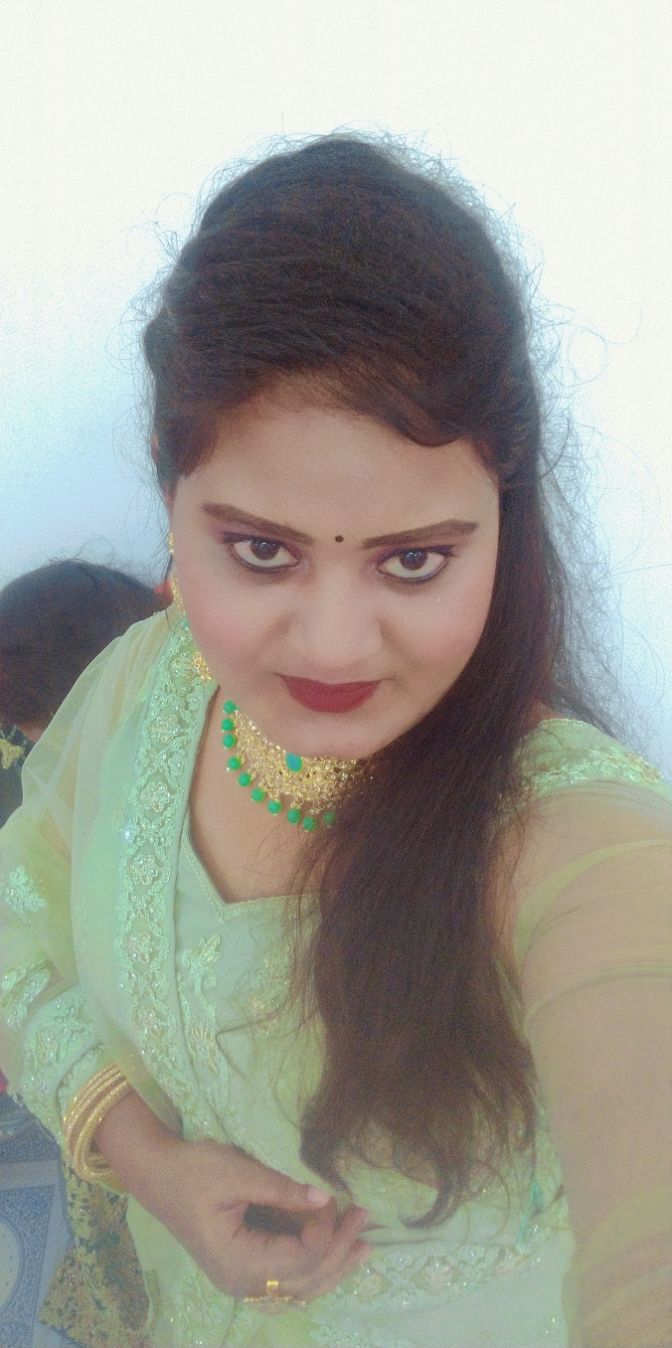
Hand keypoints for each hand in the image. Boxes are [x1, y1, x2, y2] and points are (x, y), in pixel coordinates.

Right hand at [145, 1135, 371, 1301]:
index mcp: (237, 1262)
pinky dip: (316, 1266)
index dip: (324, 1231)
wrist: (158, 1175)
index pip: (298, 1259)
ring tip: (364, 1242)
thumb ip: (282, 1189)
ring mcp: (242, 1281)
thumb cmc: (194, 1170)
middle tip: (365, 1216)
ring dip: (334, 1264)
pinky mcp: (245, 1269)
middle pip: (305, 1279)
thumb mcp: (238, 1173)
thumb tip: (325, 1197)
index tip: (333, 1197)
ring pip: (300, 1287)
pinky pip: (288, 1279)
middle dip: (339, 1249)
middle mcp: (241, 1282)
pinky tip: (338, 1251)